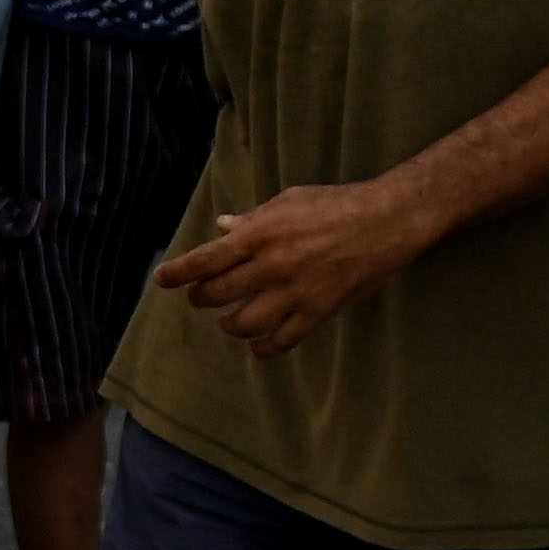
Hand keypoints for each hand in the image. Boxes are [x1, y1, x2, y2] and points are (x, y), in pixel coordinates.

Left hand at [151, 177, 427, 355]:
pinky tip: (258, 346)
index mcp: (260, 234)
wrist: (387, 220)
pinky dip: (264, 348)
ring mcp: (295, 291)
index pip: (206, 259)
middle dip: (202, 298)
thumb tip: (222, 226)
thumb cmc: (336, 204)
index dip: (179, 272)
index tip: (162, 280)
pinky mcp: (319, 310)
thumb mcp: (288, 201)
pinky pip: (282, 340)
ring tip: (228, 321)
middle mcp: (272, 265)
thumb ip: (252, 220)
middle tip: (200, 298)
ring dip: (229, 326)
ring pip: (244, 324)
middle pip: (218, 294)